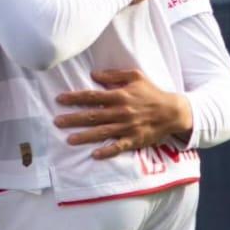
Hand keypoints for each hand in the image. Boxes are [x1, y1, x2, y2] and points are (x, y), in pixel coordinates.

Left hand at [55, 69, 191, 158]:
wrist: (173, 111)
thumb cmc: (152, 92)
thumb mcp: (135, 76)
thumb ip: (113, 75)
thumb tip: (93, 74)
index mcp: (120, 95)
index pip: (92, 96)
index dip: (75, 98)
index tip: (59, 99)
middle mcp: (121, 112)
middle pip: (93, 116)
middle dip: (73, 119)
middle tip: (56, 122)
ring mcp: (127, 127)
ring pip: (102, 132)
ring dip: (85, 137)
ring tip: (69, 140)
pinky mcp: (134, 140)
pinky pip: (119, 147)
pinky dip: (107, 151)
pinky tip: (94, 155)